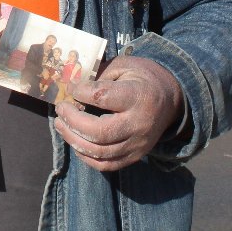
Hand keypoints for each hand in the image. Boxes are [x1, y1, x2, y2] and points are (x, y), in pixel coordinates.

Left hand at [54, 55, 183, 171]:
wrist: (171, 99)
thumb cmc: (143, 78)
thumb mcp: (125, 65)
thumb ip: (99, 74)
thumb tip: (71, 87)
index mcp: (138, 95)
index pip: (102, 97)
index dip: (80, 92)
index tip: (71, 88)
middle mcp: (139, 123)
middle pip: (99, 131)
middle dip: (73, 121)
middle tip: (60, 109)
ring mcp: (138, 144)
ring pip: (100, 152)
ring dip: (73, 139)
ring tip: (61, 125)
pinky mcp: (135, 156)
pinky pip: (107, 165)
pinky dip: (86, 157)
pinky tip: (75, 143)